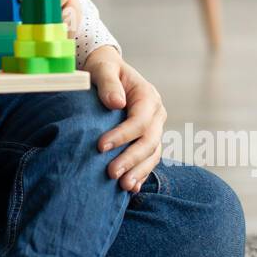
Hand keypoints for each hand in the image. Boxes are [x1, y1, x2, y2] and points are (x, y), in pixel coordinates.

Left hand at [84, 45, 166, 191]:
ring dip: (138, 171)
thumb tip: (116, 103)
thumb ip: (108, 83)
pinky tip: (131, 188)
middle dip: (131, 159)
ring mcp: (154, 128)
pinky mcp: (147, 140)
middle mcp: (156, 114)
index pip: (140, 121)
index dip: (123, 135)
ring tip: (123, 186)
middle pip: (150, 141)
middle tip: (111, 173)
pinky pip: (148, 160)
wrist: (107, 72)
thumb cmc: (103, 69)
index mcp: (148, 96)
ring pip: (152, 154)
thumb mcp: (103, 68)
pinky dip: (141, 174)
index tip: (100, 146)